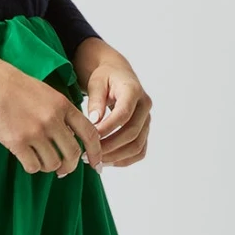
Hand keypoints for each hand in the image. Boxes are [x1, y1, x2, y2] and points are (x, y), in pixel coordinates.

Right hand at [0, 58, 105, 176]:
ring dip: (49, 167)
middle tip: (64, 170)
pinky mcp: (17, 142)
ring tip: (41, 162)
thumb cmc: (14, 86)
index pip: (89, 133)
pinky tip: (27, 160)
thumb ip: (61, 112)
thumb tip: (71, 136)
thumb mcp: (47, 93)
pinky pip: (33, 166)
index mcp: (63, 105)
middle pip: (73, 153)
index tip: (96, 163)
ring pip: (53, 163)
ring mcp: (35, 132)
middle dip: (70, 166)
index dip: (96, 151)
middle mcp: (52, 120)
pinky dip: (33, 167)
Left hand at [77, 45, 151, 167]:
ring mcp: (146, 119)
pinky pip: (140, 151)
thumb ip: (95, 100)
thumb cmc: (104, 77)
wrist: (117, 73)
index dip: (107, 129)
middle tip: (88, 154)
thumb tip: (94, 121)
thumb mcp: (96, 82)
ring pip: (137, 145)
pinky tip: (107, 161)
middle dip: (109, 146)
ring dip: (116, 156)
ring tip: (95, 161)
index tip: (90, 138)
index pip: (123, 114)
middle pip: (132, 133)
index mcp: (133, 90)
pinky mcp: (144, 130)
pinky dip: (124, 159)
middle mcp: (144, 106)